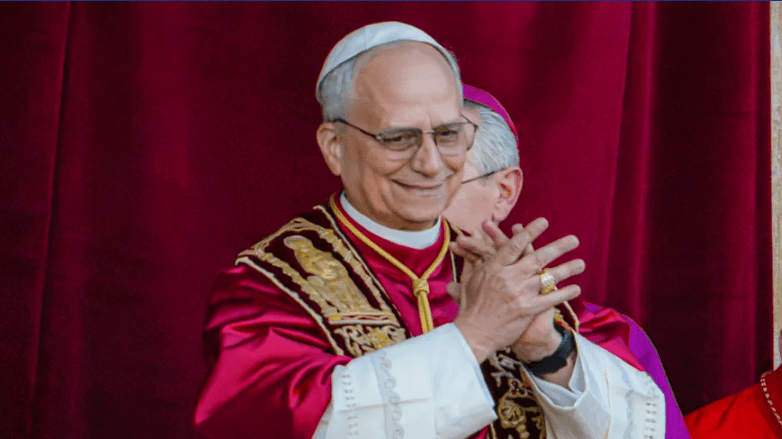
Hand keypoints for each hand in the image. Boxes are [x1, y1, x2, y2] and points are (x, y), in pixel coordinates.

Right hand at [451, 218, 583, 362]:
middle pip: (538, 257)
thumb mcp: (469, 280)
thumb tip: (471, 242)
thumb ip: (473, 260)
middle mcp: (509, 277)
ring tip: (581, 263)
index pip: (515, 245)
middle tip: (574, 239)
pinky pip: (550, 299)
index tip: (543, 222)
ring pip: (548, 277)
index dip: (530, 232)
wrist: (474, 333)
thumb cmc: (470, 306)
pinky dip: (564, 293)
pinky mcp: (527, 309)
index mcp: (494, 267)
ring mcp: (519, 293)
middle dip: (558, 247)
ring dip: (567, 269)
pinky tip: (576, 289)